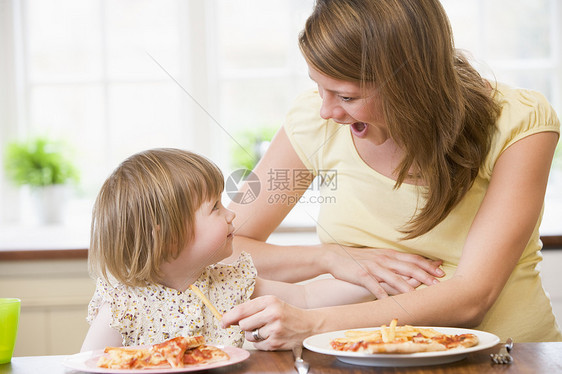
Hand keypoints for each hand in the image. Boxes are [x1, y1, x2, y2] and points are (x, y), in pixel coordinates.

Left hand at [221, 295, 313, 350]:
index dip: (228, 317)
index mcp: (269, 301)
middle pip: (243, 324)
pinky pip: (257, 345)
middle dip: (245, 326)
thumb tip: (230, 318)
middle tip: (254, 324)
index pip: (242, 310)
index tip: (223, 321)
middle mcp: (272, 314)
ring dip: (253, 335)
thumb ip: (252, 308)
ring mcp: (274, 330)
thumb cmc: (286, 313)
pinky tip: (271, 336)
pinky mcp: (276, 343)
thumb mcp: (271, 303)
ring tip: (267, 329)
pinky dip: (261, 342)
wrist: (308, 324)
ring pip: (249, 336)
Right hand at [324, 245, 443, 298]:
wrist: (335, 256)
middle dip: (424, 275)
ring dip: (408, 287)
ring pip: (394, 277)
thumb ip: (393, 262)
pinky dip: (382, 294)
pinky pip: (374, 286)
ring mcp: (373, 267)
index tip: (441, 271)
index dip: (428, 265)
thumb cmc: (358, 259)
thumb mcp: (378, 257)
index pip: (413, 258)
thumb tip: (410, 268)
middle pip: (408, 267)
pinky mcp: (362, 275)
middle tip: (438, 283)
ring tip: (419, 295)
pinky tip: (389, 302)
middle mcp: (384, 259)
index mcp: (389, 254)